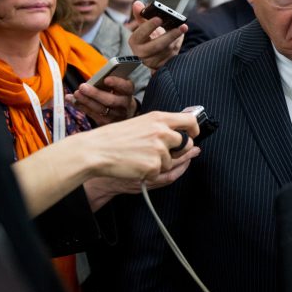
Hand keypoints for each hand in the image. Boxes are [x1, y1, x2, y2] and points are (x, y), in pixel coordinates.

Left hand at [66, 75, 137, 124]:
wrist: (125, 111)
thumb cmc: (117, 93)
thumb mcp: (118, 85)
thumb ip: (109, 81)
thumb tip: (95, 78)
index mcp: (128, 92)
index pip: (126, 87)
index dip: (117, 83)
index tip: (106, 79)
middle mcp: (124, 105)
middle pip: (111, 101)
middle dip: (95, 94)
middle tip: (82, 87)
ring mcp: (116, 116)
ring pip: (100, 110)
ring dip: (86, 101)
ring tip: (76, 94)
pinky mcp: (106, 123)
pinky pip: (92, 115)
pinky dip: (81, 107)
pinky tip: (72, 100)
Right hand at [78, 110, 201, 209]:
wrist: (96, 150)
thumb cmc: (115, 137)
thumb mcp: (141, 122)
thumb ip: (161, 125)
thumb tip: (181, 130)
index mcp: (159, 118)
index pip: (190, 121)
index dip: (194, 130)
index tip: (193, 135)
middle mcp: (162, 132)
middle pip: (186, 144)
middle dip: (178, 151)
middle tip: (158, 152)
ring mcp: (159, 150)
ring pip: (171, 161)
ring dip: (159, 163)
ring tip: (139, 157)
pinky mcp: (154, 166)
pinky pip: (159, 173)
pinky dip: (149, 172)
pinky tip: (135, 165)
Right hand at [128, 0, 185, 69]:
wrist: (154, 53)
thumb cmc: (149, 37)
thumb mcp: (144, 26)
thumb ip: (141, 15)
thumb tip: (137, 4)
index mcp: (135, 42)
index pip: (141, 34)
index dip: (149, 26)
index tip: (159, 18)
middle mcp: (142, 53)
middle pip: (157, 45)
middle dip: (170, 35)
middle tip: (181, 26)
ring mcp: (152, 61)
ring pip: (168, 49)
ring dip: (177, 38)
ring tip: (183, 28)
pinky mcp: (162, 65)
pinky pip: (173, 55)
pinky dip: (178, 44)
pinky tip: (180, 37)